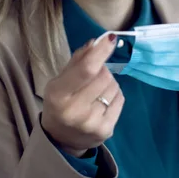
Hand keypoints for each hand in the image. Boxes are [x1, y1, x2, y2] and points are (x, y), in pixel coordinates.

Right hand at [41, 34, 122, 156]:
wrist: (61, 138)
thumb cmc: (60, 103)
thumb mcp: (59, 81)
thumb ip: (77, 61)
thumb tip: (96, 42)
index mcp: (58, 95)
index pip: (85, 69)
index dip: (100, 52)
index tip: (111, 38)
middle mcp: (75, 110)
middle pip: (103, 76)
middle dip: (101, 69)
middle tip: (93, 75)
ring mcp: (92, 122)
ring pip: (114, 86)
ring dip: (108, 82)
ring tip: (95, 91)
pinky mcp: (106, 130)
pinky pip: (120, 99)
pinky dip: (114, 94)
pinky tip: (102, 101)